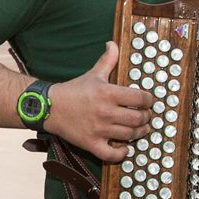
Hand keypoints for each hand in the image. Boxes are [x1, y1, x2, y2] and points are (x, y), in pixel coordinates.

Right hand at [44, 41, 152, 161]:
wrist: (49, 106)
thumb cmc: (73, 90)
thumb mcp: (92, 74)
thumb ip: (107, 60)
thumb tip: (112, 43)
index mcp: (108, 93)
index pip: (140, 98)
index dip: (149, 100)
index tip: (148, 101)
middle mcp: (105, 112)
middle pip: (138, 118)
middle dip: (146, 117)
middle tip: (145, 116)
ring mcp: (99, 129)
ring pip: (129, 135)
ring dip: (139, 133)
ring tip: (139, 130)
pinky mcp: (91, 143)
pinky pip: (112, 154)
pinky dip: (121, 153)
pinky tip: (123, 148)